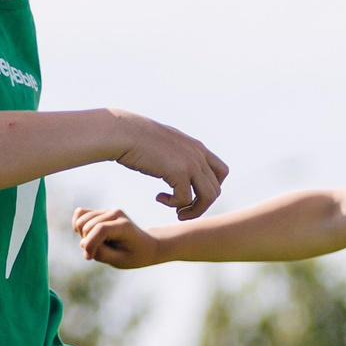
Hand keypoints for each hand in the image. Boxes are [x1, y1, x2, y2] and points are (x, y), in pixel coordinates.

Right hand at [73, 206, 165, 268]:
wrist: (144, 246)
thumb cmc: (133, 255)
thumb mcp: (120, 260)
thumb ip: (101, 254)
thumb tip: (82, 243)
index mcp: (124, 226)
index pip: (101, 229)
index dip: (90, 244)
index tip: (88, 258)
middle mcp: (115, 214)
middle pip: (88, 226)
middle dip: (87, 242)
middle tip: (99, 253)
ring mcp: (107, 211)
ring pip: (81, 220)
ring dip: (83, 236)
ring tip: (97, 244)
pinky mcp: (100, 212)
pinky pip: (80, 214)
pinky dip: (78, 225)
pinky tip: (87, 235)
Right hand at [107, 109, 226, 219]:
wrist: (123, 133)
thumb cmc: (137, 139)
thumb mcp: (165, 144)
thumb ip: (177, 154)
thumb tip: (175, 168)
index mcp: (197, 147)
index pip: (221, 172)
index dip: (210, 187)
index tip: (193, 195)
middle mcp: (199, 154)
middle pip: (216, 189)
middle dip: (201, 205)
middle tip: (182, 211)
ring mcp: (191, 163)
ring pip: (208, 197)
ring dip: (193, 210)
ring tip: (177, 213)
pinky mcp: (179, 172)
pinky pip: (185, 200)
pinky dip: (173, 204)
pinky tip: (158, 197)